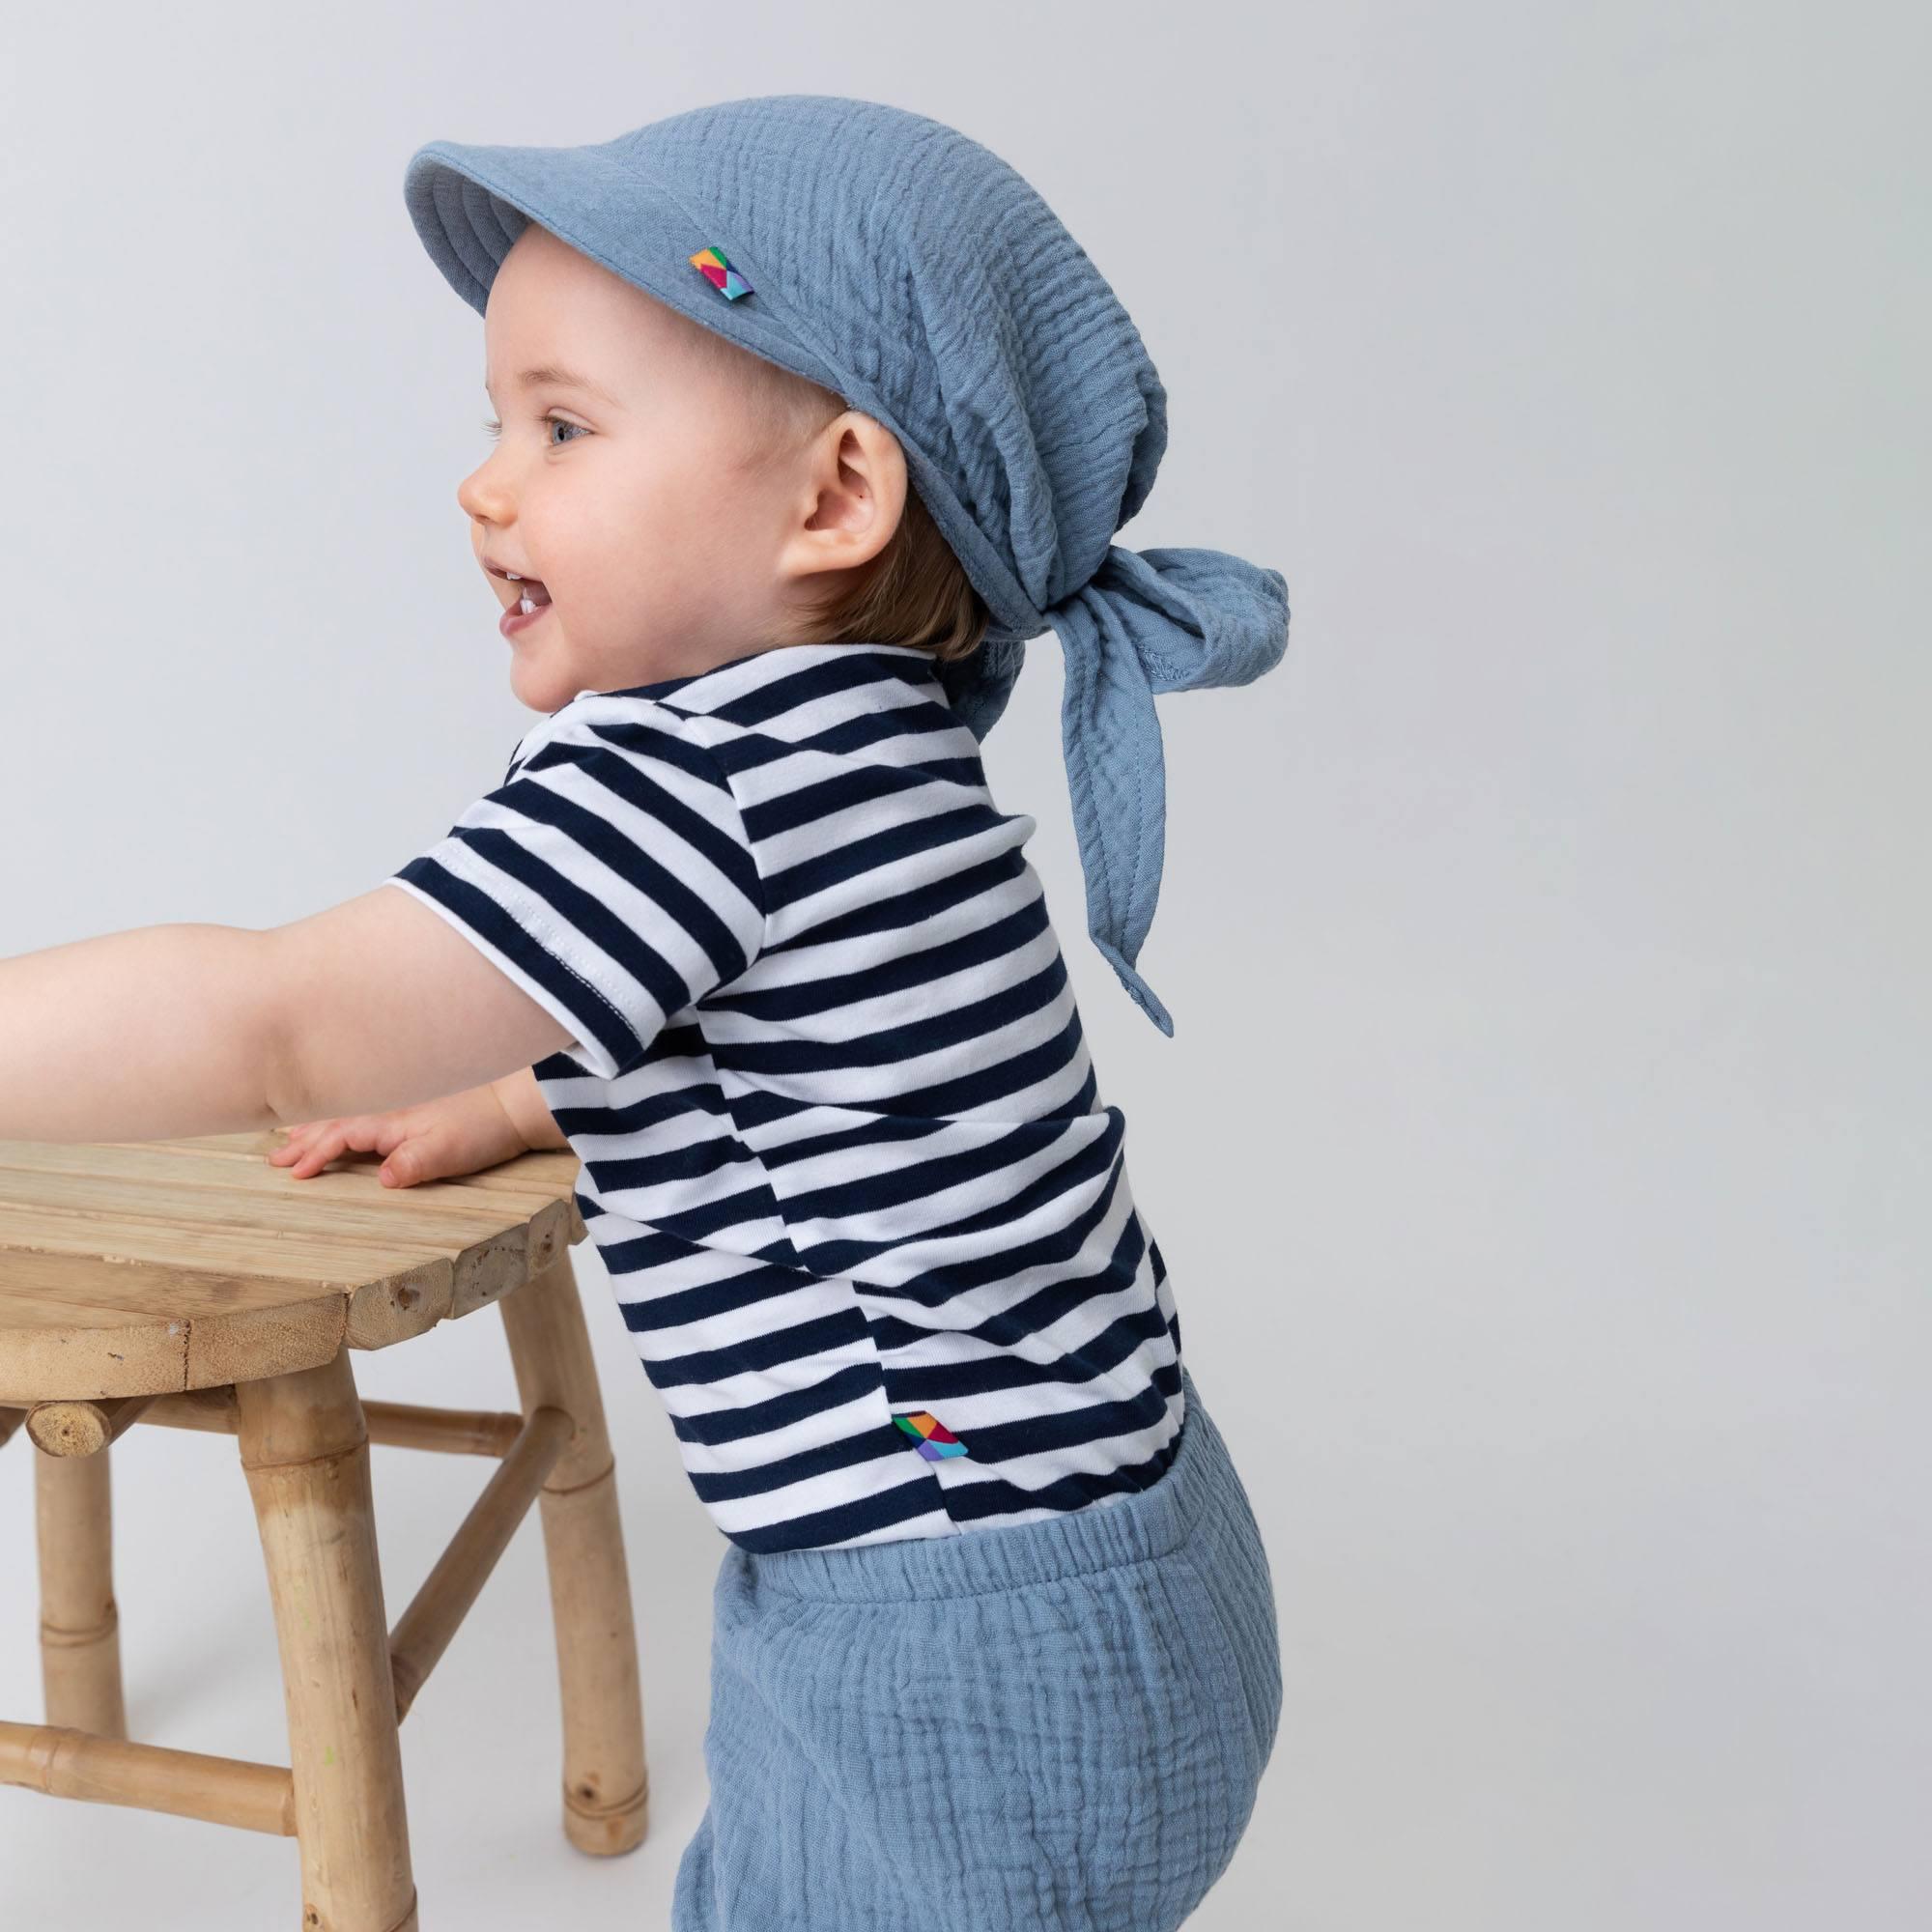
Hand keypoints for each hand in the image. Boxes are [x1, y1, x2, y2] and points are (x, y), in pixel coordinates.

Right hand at [270, 1081, 529, 1188]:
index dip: (315, 1155)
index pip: (340, 1136)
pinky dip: (341, 1115)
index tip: (292, 1173)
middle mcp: (388, 1107)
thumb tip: (383, 1177)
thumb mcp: (448, 1152)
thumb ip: (413, 1164)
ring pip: (346, 1112)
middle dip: (302, 1139)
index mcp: (389, 1119)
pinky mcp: (412, 1104)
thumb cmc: (483, 1129)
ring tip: (289, 1135)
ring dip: (316, 1124)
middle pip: (334, 1121)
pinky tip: (338, 1120)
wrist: (516, 1103)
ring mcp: (399, 1103)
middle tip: (272, 1158)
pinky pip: (363, 1109)